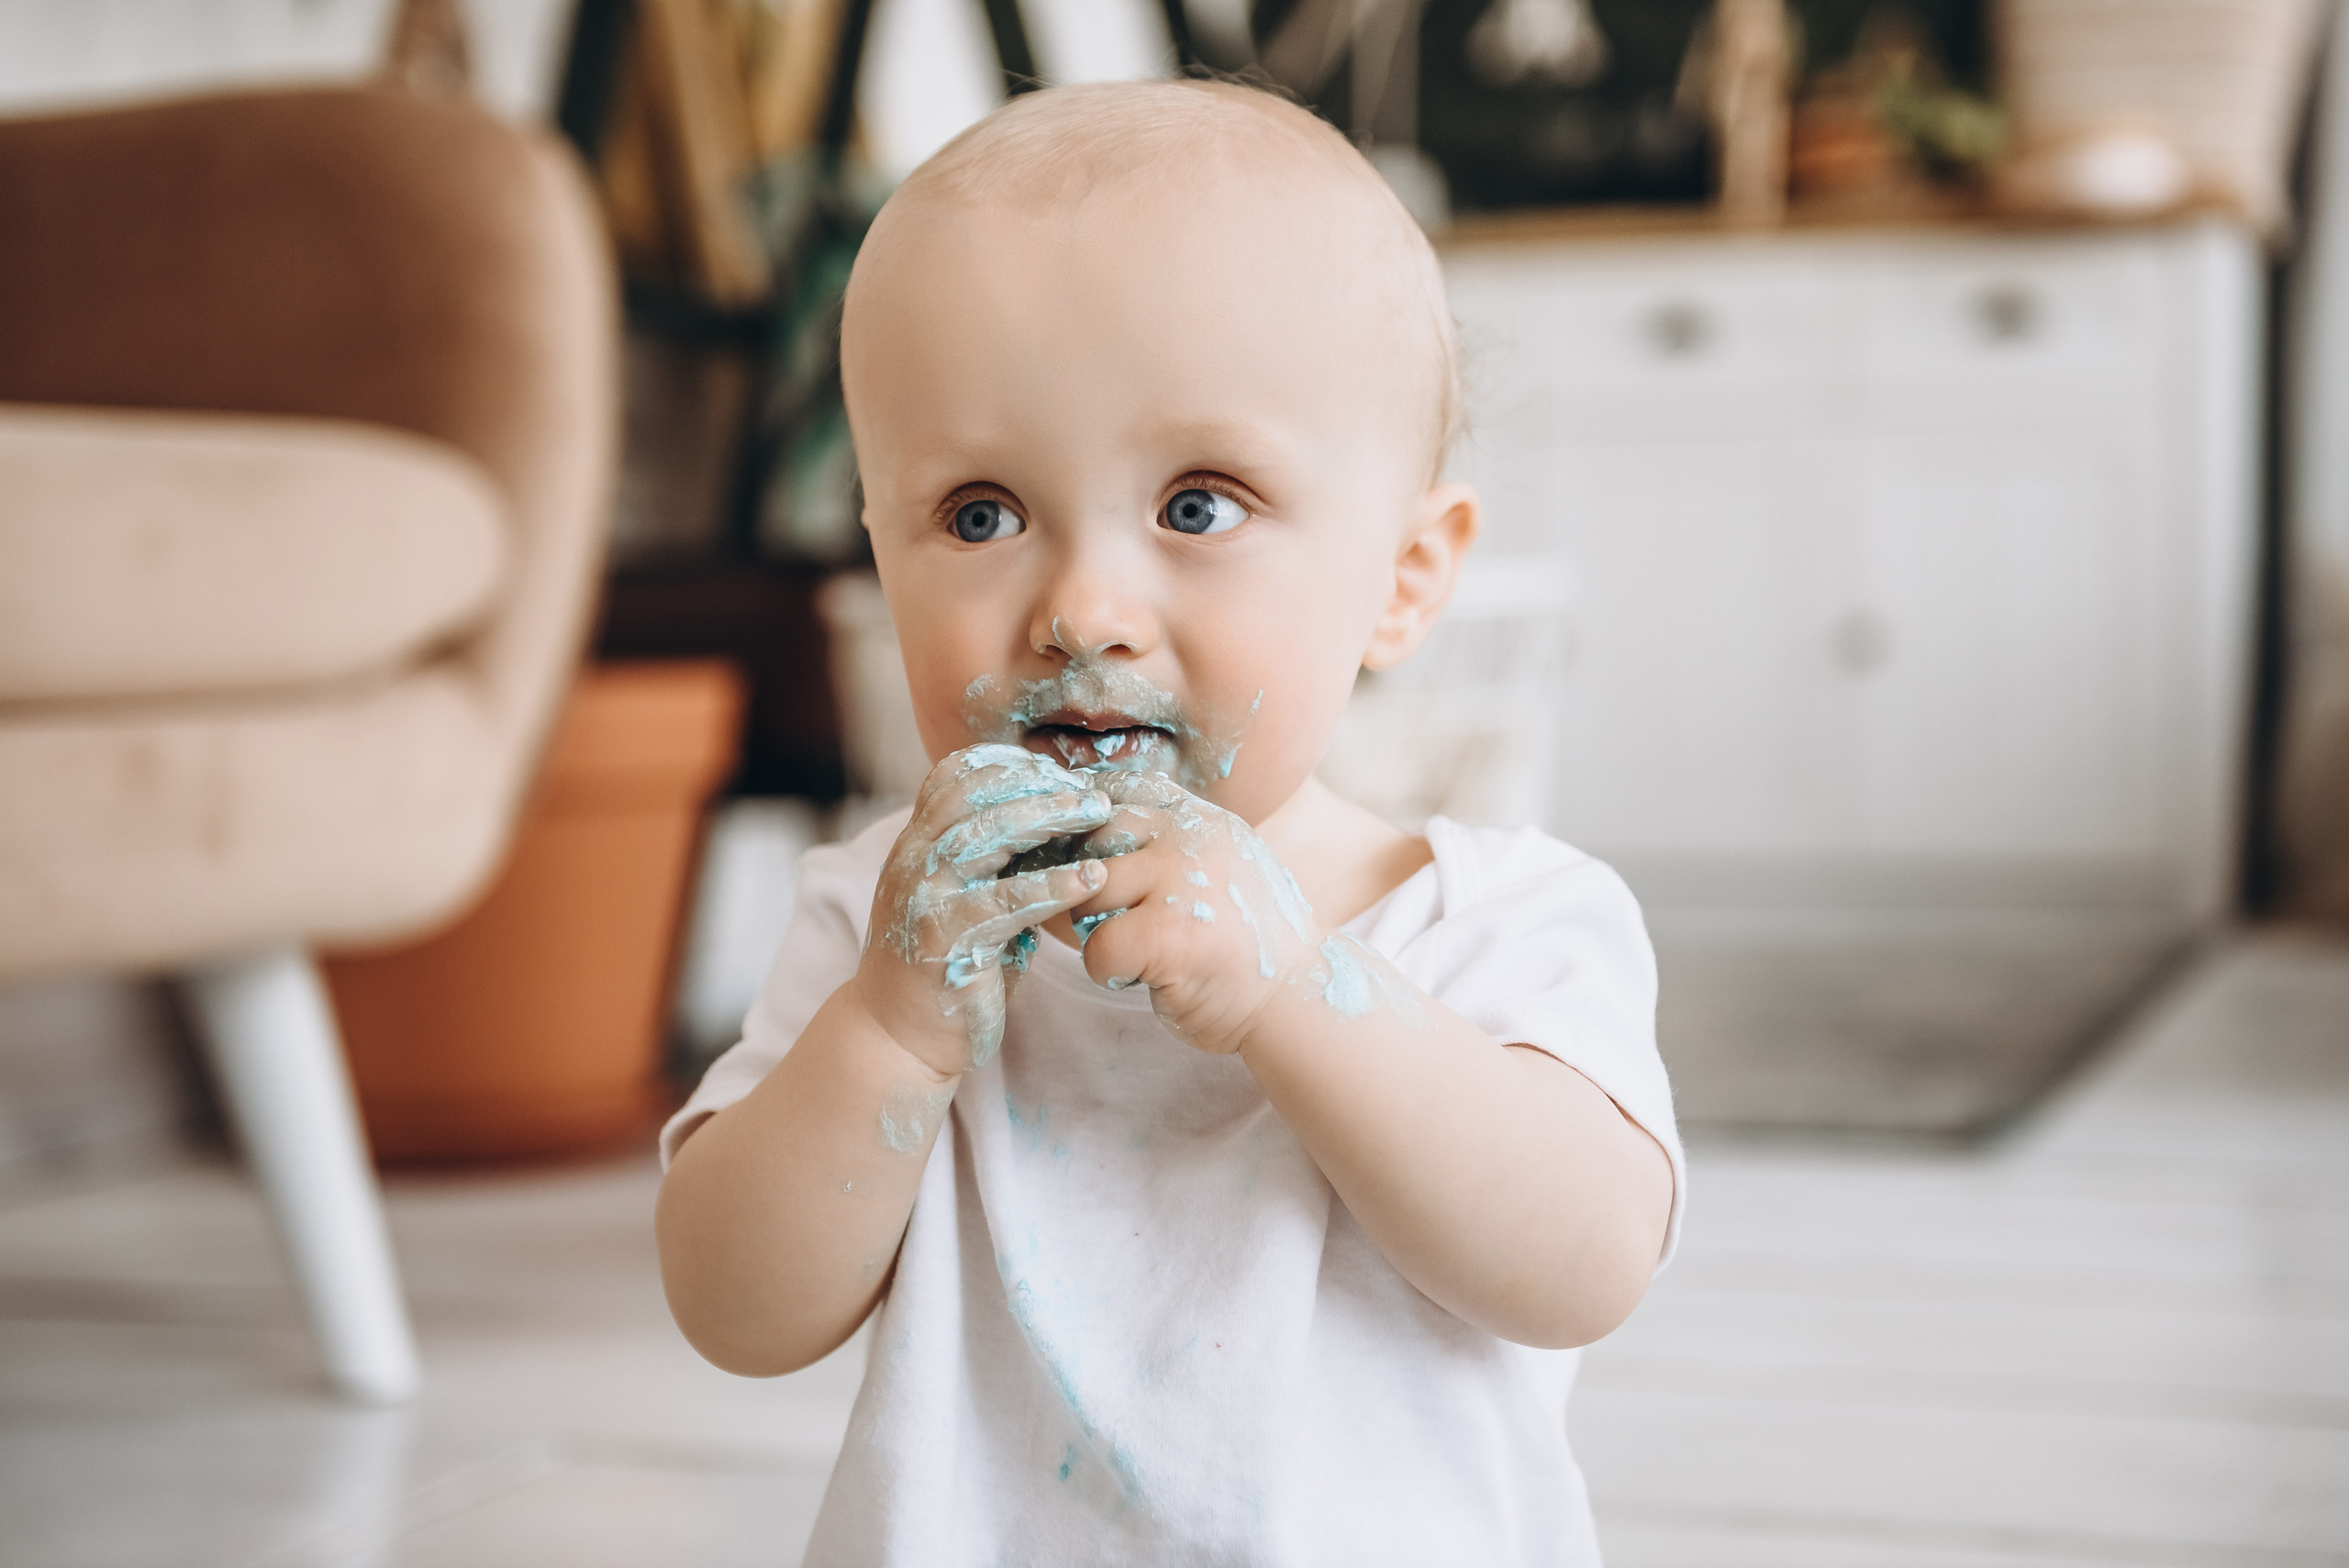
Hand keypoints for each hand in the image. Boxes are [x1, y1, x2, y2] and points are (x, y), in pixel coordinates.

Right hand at [854, 744, 1120, 1076]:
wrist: (900, 1037)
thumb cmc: (948, 964)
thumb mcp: (966, 898)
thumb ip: (997, 863)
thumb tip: (1060, 822)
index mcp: (915, 844)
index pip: (952, 777)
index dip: (1007, 766)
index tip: (1058, 771)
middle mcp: (912, 861)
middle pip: (973, 796)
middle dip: (1038, 785)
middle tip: (1092, 794)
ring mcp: (923, 898)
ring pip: (985, 836)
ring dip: (1048, 818)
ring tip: (1097, 816)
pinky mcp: (945, 940)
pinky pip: (1005, 902)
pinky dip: (1052, 885)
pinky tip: (1090, 879)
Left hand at [1061, 771, 1330, 1052]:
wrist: (1296, 997)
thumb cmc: (1246, 943)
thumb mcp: (1222, 868)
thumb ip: (1174, 844)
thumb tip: (1094, 828)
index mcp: (1201, 819)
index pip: (1123, 788)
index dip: (1092, 817)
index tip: (1087, 850)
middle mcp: (1189, 838)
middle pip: (1093, 835)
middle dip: (1082, 876)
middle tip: (1105, 913)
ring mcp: (1178, 882)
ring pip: (1087, 889)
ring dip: (1092, 925)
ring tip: (1129, 948)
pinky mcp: (1165, 934)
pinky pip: (1096, 946)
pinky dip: (1107, 971)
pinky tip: (1138, 978)